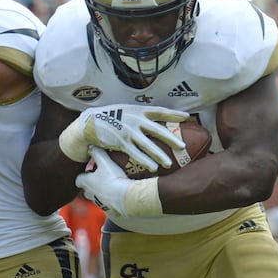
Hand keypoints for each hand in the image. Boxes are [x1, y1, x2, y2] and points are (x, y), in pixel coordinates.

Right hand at [58, 104, 187, 171]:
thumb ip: (140, 115)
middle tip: (182, 147)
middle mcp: (135, 120)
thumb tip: (155, 120)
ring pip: (147, 144)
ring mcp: (128, 131)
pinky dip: (145, 160)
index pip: (160, 111)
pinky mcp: (121, 142)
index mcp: (138, 110)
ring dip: (159, 155)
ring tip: (168, 163)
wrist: (91, 122)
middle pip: (157, 130)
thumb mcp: (126, 110)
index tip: (187, 117)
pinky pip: (135, 153)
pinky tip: (153, 167)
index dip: (173, 114)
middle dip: (171, 139)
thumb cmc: (111, 117)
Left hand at [75, 148, 163, 216]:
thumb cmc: (113, 178)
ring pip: (97, 198)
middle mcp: (90, 194)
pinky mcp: (110, 211)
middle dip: (91, 184)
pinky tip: (119, 196)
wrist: (125, 198)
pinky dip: (111, 200)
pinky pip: (108, 205)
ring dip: (101, 192)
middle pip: (86, 190)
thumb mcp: (105, 161)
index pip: (78, 179)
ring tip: (112, 186)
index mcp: (86, 183)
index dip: (83, 175)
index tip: (91, 170)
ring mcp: (100, 203)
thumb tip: (90, 145)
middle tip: (101, 177)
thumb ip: (97, 152)